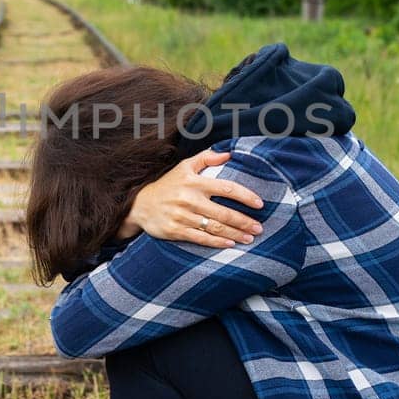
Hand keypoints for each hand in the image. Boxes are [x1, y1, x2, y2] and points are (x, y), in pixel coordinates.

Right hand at [119, 150, 264, 247]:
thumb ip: (206, 157)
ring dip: (235, 234)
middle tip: (259, 227)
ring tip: (250, 237)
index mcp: (194, 182)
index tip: (259, 204)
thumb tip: (229, 153)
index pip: (226, 188)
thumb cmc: (168, 185)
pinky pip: (201, 238)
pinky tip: (231, 244)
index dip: (245, 196)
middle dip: (244, 221)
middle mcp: (189, 199)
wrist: (140, 205)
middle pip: (223, 212)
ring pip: (215, 227)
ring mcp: (182, 216)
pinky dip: (217, 242)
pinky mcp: (176, 230)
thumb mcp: (184, 166)